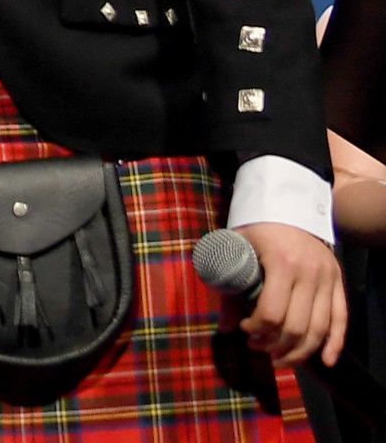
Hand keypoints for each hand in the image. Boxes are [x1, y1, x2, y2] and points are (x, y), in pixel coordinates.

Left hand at [234, 221, 346, 366]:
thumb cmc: (256, 226)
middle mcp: (310, 274)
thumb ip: (228, 286)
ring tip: (280, 359)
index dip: (257, 329)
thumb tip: (224, 330)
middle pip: (296, 326)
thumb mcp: (236, 248)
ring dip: (300, 351)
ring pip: (320, 329)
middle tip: (257, 346)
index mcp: (282, 264)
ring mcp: (329, 279)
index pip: (272, 313)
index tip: (244, 329)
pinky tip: (325, 362)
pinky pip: (341, 320)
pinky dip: (335, 344)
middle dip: (275, 344)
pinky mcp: (339, 282)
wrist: (289, 204)